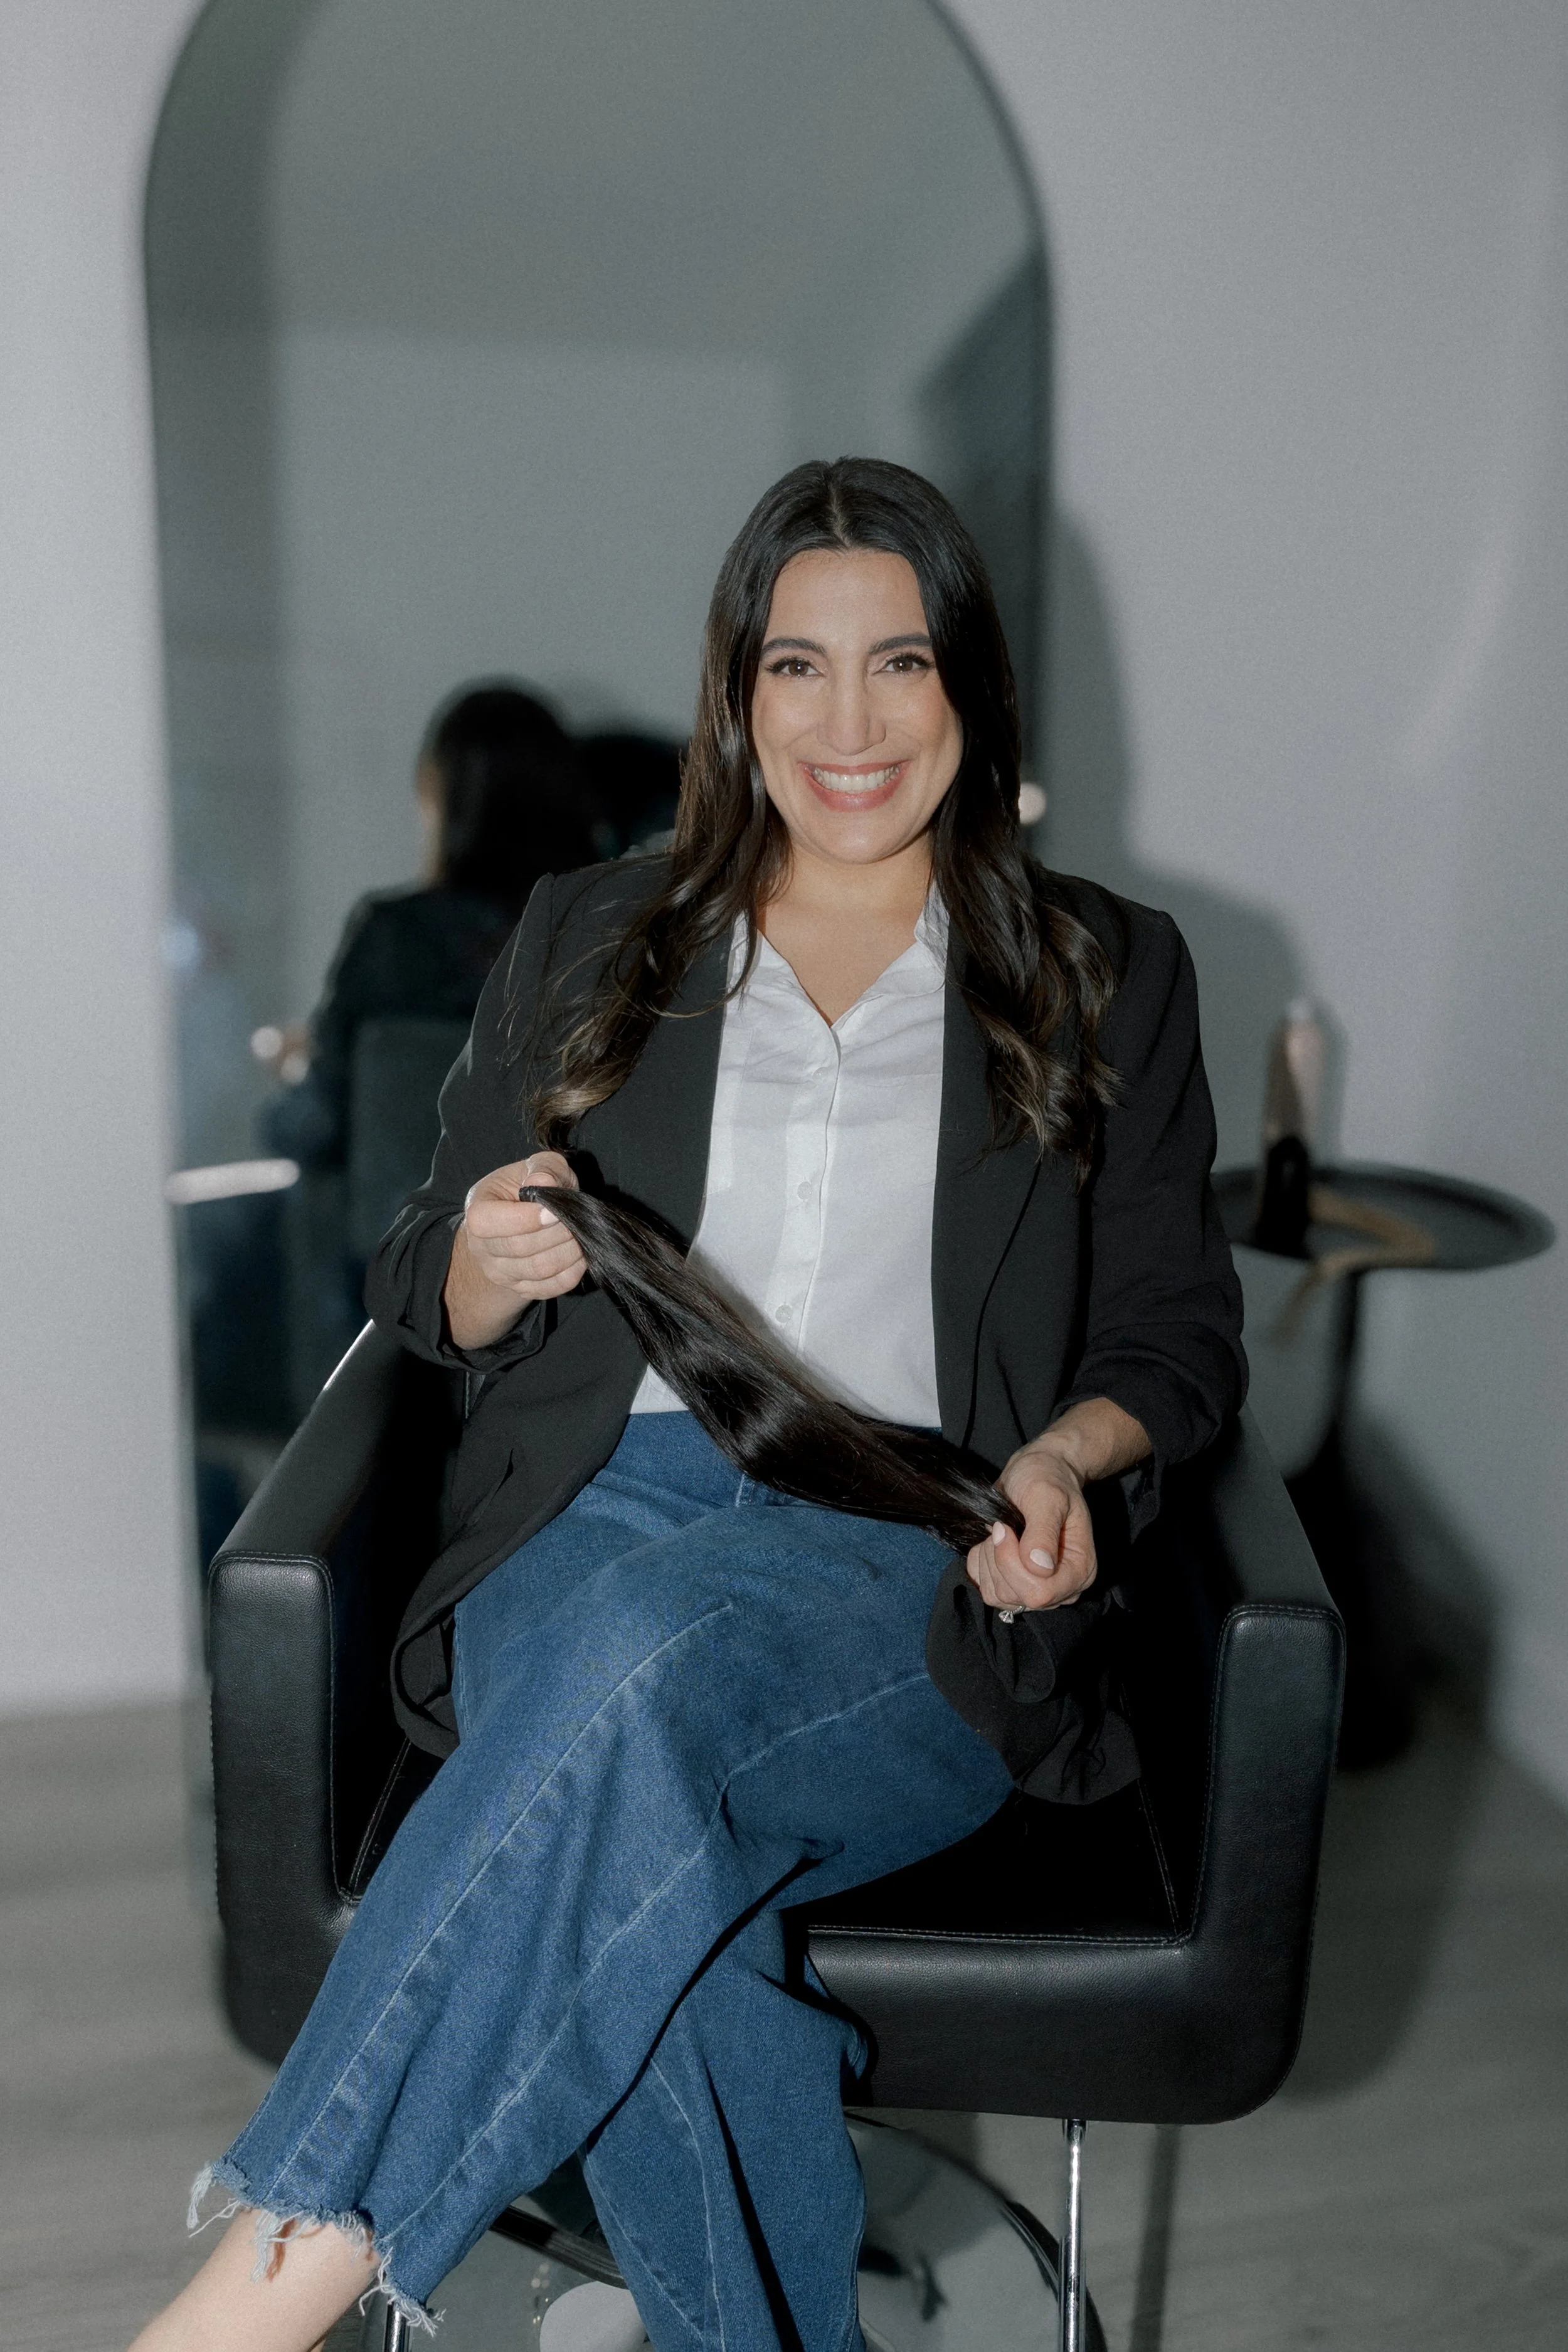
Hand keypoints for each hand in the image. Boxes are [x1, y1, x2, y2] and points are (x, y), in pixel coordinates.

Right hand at [443, 1152, 585, 1348]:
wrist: (519, 1219)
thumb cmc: (527, 1188)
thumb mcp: (536, 1166)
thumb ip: (543, 1168)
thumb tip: (543, 1182)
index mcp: (476, 1210)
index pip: (485, 1222)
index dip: (523, 1219)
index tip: (553, 1211)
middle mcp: (481, 1246)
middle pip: (518, 1248)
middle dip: (556, 1233)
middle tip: (574, 1220)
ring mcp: (500, 1272)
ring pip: (538, 1270)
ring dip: (568, 1252)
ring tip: (580, 1234)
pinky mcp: (521, 1288)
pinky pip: (551, 1287)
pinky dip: (573, 1271)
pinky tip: (580, 1253)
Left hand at [964, 1437, 1096, 1613]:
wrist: (1037, 1472)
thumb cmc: (1047, 1480)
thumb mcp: (1047, 1496)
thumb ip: (1043, 1531)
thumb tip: (1040, 1567)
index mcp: (1080, 1570)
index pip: (1040, 1592)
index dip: (1012, 1564)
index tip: (1004, 1527)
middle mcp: (1062, 1588)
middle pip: (1016, 1596)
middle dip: (999, 1559)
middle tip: (1002, 1526)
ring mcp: (1038, 1589)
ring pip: (998, 1596)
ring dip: (988, 1560)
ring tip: (1000, 1531)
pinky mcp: (1015, 1586)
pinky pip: (987, 1590)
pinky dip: (980, 1564)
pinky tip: (991, 1543)